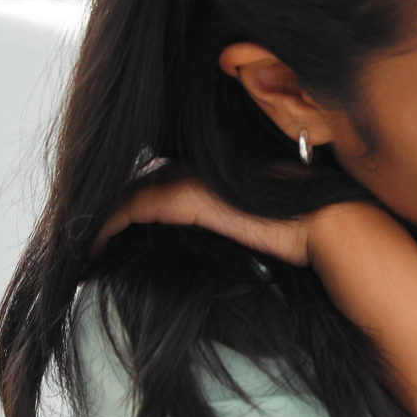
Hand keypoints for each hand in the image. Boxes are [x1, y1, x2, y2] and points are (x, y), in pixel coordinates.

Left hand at [93, 172, 319, 265]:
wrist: (335, 228)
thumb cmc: (311, 235)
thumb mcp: (265, 225)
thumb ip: (235, 222)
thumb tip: (219, 246)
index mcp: (218, 168)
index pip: (160, 181)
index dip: (129, 205)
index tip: (108, 233)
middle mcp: (201, 164)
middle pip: (138, 183)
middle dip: (106, 211)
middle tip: (84, 242)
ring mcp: (194, 177)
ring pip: (128, 193)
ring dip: (100, 220)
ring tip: (81, 250)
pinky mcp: (188, 197)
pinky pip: (131, 208)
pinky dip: (104, 228)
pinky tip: (89, 252)